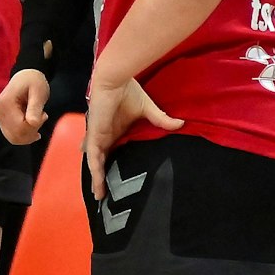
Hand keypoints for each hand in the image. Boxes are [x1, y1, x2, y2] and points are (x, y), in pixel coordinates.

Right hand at [0, 68, 50, 144]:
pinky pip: (13, 135)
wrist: (25, 76)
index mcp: (5, 104)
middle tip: (42, 117)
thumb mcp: (39, 92)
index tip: (44, 114)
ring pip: (14, 138)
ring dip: (29, 134)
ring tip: (36, 119)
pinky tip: (32, 125)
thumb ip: (35, 108)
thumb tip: (33, 123)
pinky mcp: (1, 120)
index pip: (20, 127)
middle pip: (16, 135)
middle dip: (32, 132)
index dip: (35, 126)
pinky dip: (25, 134)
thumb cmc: (34, 82)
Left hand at [83, 74, 182, 199]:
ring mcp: (98, 135)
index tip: (109, 178)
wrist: (115, 79)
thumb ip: (161, 120)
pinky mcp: (95, 134)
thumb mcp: (147, 109)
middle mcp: (104, 135)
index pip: (109, 150)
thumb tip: (180, 125)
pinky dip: (95, 169)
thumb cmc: (128, 91)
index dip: (108, 163)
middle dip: (101, 176)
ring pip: (95, 162)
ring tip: (100, 195)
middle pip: (100, 160)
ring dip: (97, 178)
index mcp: (114, 130)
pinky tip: (98, 182)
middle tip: (104, 194)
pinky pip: (93, 156)